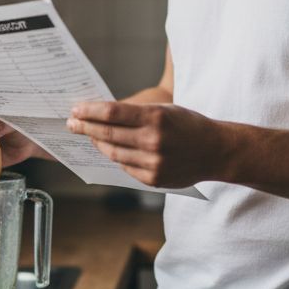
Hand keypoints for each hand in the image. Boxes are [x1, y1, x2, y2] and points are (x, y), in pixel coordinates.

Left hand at [66, 102, 223, 187]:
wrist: (216, 151)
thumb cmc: (189, 125)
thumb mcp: (165, 110)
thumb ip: (136, 113)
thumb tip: (102, 114)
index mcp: (156, 118)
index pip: (112, 113)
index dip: (89, 111)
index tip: (75, 110)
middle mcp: (153, 141)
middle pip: (107, 134)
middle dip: (85, 127)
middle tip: (71, 123)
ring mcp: (153, 163)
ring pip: (113, 153)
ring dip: (97, 144)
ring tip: (89, 136)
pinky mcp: (153, 179)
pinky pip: (125, 167)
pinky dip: (115, 157)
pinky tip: (109, 150)